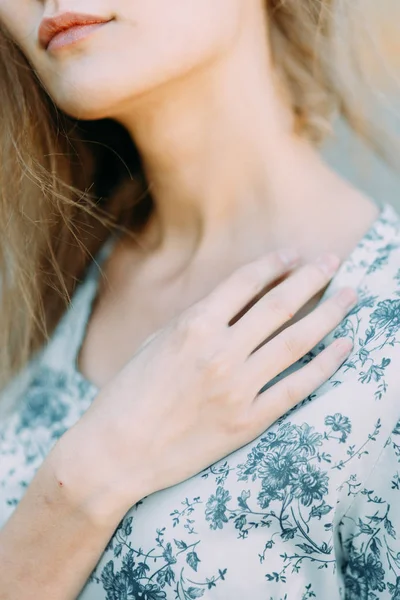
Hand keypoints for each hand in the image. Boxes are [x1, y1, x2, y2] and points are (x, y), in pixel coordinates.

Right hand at [52, 250, 355, 523]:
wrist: (118, 452)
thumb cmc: (129, 393)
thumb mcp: (157, 343)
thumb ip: (197, 321)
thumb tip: (232, 305)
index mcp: (193, 326)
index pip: (246, 282)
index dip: (274, 264)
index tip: (293, 255)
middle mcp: (220, 352)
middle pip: (279, 305)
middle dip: (312, 277)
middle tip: (334, 261)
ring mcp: (238, 387)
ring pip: (296, 341)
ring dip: (328, 314)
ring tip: (351, 296)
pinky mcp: (248, 421)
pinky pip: (296, 387)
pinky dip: (324, 365)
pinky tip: (344, 347)